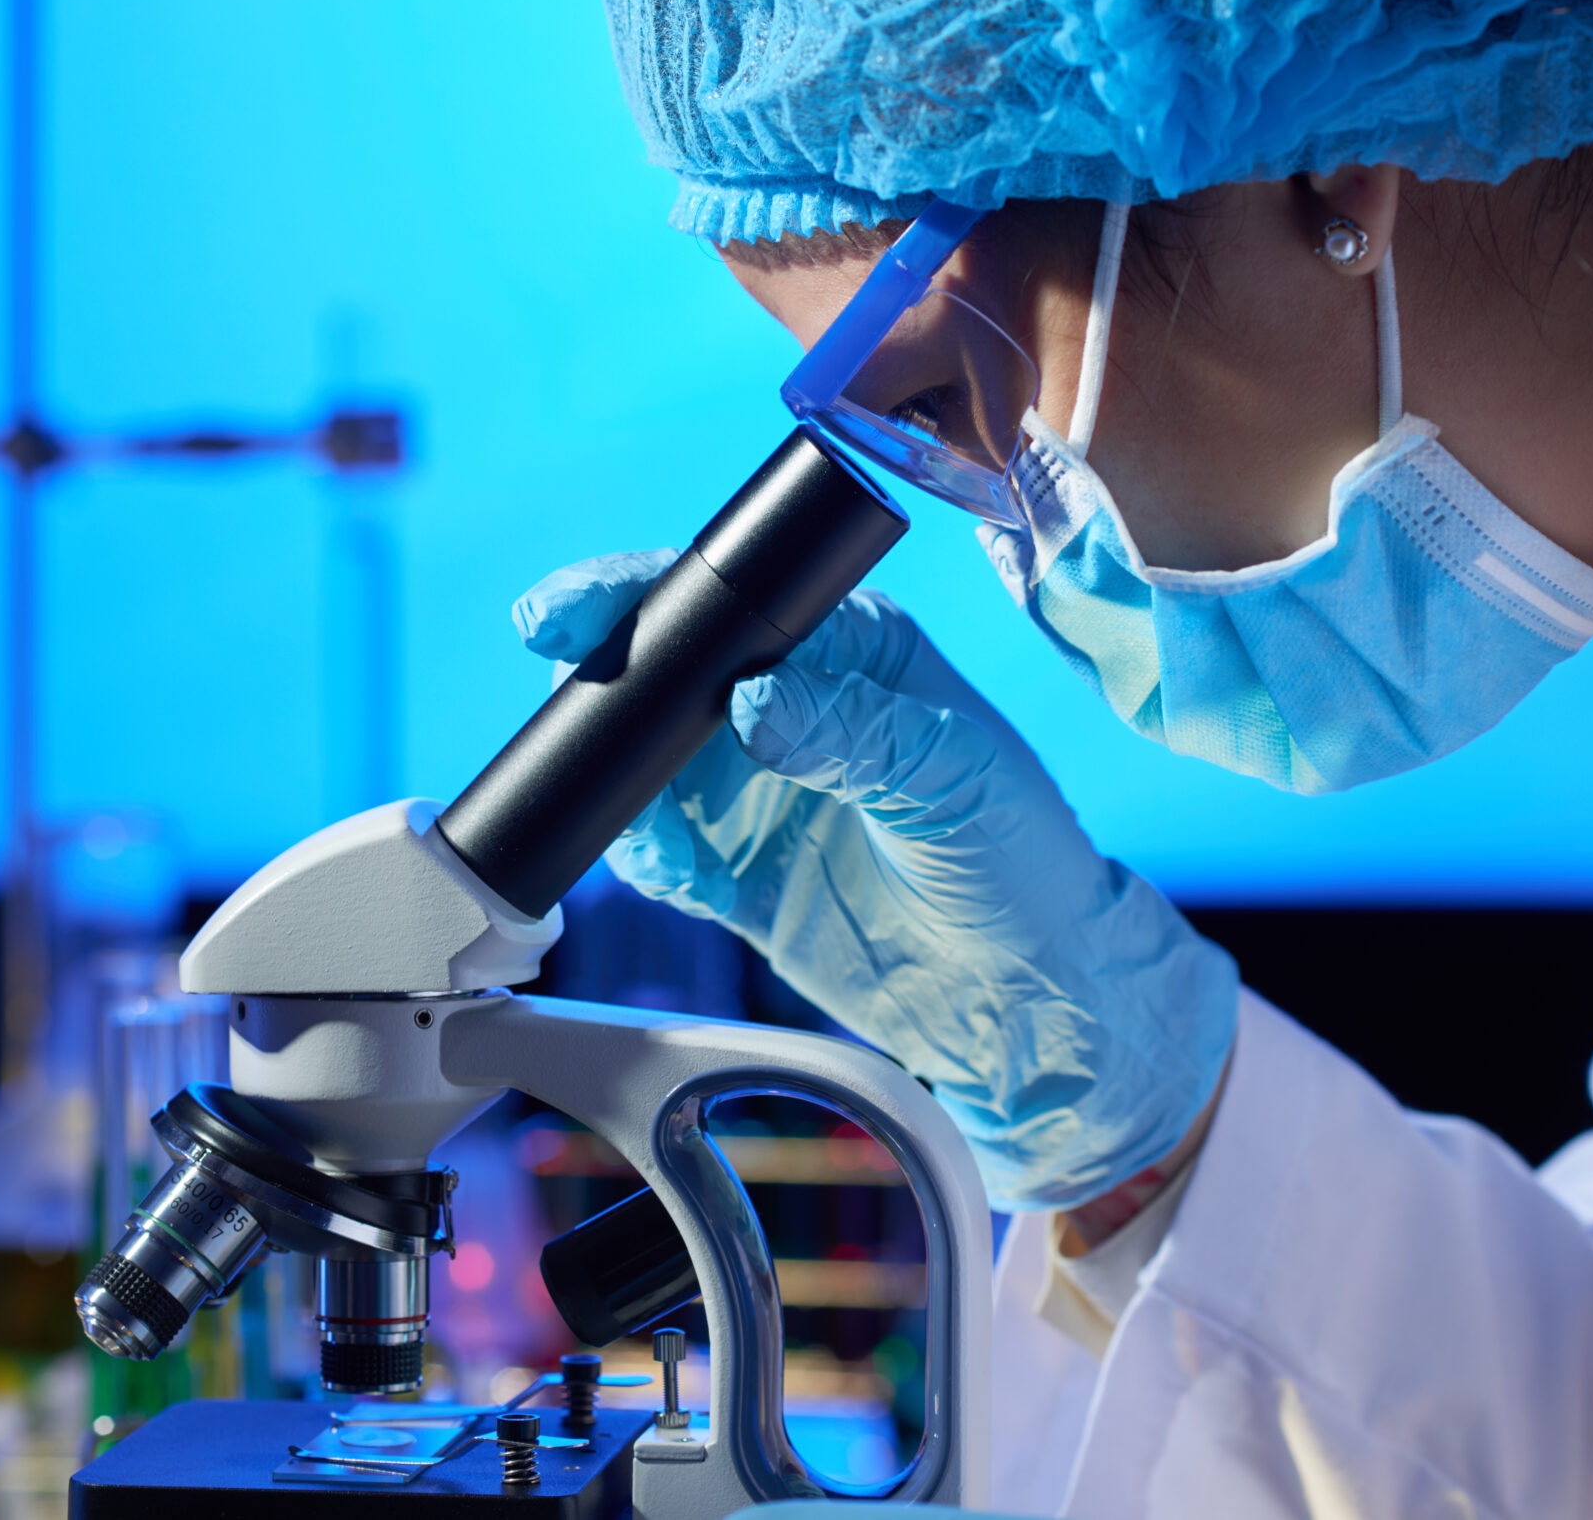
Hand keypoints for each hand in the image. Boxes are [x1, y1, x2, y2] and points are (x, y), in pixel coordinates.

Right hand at [514, 550, 1236, 1208]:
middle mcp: (791, 704)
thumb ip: (851, 733)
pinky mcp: (731, 869)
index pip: (732, 599)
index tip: (572, 612)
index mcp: (850, 647)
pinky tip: (660, 861)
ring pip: (643, 759)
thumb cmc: (1020, 859)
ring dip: (611, 773)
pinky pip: (655, 847)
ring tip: (626, 801)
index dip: (646, 594)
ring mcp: (753, 789)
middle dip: (607, 678)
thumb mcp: (949, 775)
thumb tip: (748, 704)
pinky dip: (638, 849)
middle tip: (567, 695)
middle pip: (667, 669)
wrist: (1024, 998)